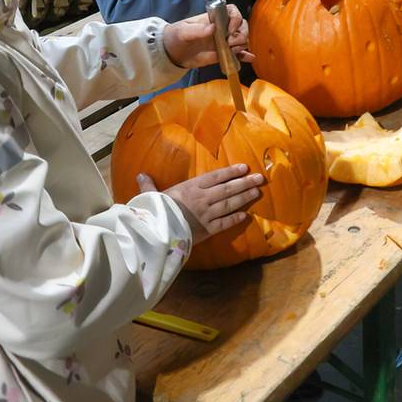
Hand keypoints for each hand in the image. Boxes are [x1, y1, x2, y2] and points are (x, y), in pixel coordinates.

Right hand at [136, 165, 263, 244]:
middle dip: (245, 183)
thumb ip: (149, 185)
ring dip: (244, 198)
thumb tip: (140, 174)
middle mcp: (202, 199)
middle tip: (261, 178)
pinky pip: (224, 224)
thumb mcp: (151, 196)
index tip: (244, 168)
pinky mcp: (207, 230)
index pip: (216, 177)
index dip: (231, 172)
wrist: (156, 233)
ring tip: (257, 192)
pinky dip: (235, 219)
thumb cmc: (154, 212)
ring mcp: (206, 214)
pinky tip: (245, 216)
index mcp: (191, 188)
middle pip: (228, 189)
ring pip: (230, 204)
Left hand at [163, 5, 252, 67]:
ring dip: (242, 45)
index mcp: (214, 19)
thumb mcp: (183, 32)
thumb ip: (197, 30)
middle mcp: (222, 28)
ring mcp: (224, 41)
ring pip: (243, 39)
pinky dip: (245, 55)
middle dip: (241, 34)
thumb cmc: (176, 37)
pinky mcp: (224, 54)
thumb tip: (213, 28)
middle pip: (242, 25)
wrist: (172, 54)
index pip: (232, 11)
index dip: (236, 18)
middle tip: (230, 42)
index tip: (229, 29)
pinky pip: (238, 54)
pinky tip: (249, 58)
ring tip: (231, 51)